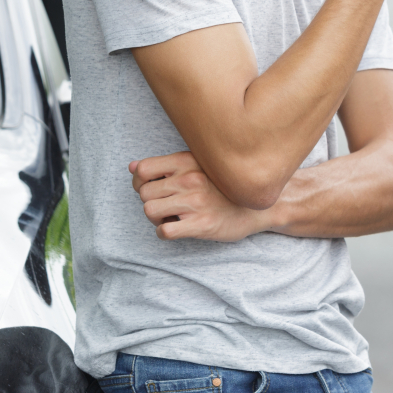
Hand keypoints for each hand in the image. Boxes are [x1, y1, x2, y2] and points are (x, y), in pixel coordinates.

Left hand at [129, 152, 272, 241]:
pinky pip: (164, 231)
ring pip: (149, 210)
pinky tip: (177, 227)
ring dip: (157, 217)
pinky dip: (165, 232)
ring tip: (172, 215)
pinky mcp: (201, 224)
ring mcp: (196, 202)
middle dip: (151, 201)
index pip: (143, 170)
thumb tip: (132, 167)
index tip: (152, 188)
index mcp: (188, 161)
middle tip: (168, 205)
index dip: (140, 181)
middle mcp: (191, 179)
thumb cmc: (225, 187)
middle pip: (144, 193)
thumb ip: (166, 165)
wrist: (260, 205)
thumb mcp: (198, 165)